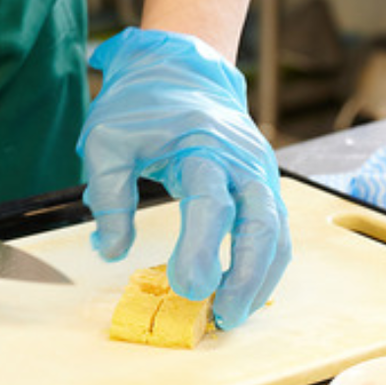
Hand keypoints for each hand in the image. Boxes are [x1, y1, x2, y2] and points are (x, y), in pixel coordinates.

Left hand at [77, 28, 290, 329]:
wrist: (182, 68)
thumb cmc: (142, 104)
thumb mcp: (107, 139)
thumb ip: (108, 194)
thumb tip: (110, 249)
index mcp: (203, 147)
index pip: (211, 204)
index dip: (202, 250)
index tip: (187, 288)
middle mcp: (242, 161)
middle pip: (262, 224)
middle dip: (245, 276)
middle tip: (221, 316)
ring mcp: (260, 173)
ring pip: (278, 234)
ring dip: (260, 279)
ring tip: (232, 315)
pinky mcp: (264, 185)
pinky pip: (277, 231)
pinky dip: (266, 266)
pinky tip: (245, 292)